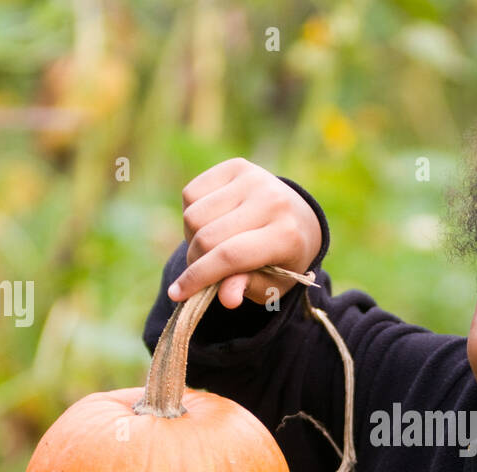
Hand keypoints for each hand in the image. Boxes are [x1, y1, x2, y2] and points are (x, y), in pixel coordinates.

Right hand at [171, 157, 321, 308]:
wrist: (299, 218)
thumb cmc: (281, 260)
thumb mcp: (272, 285)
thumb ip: (247, 287)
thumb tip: (227, 299)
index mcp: (286, 235)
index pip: (230, 256)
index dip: (199, 277)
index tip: (177, 293)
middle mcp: (272, 201)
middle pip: (207, 237)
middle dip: (195, 262)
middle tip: (201, 271)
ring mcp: (254, 178)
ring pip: (193, 215)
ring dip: (192, 238)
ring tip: (211, 245)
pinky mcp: (237, 166)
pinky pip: (191, 194)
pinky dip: (192, 214)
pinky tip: (212, 222)